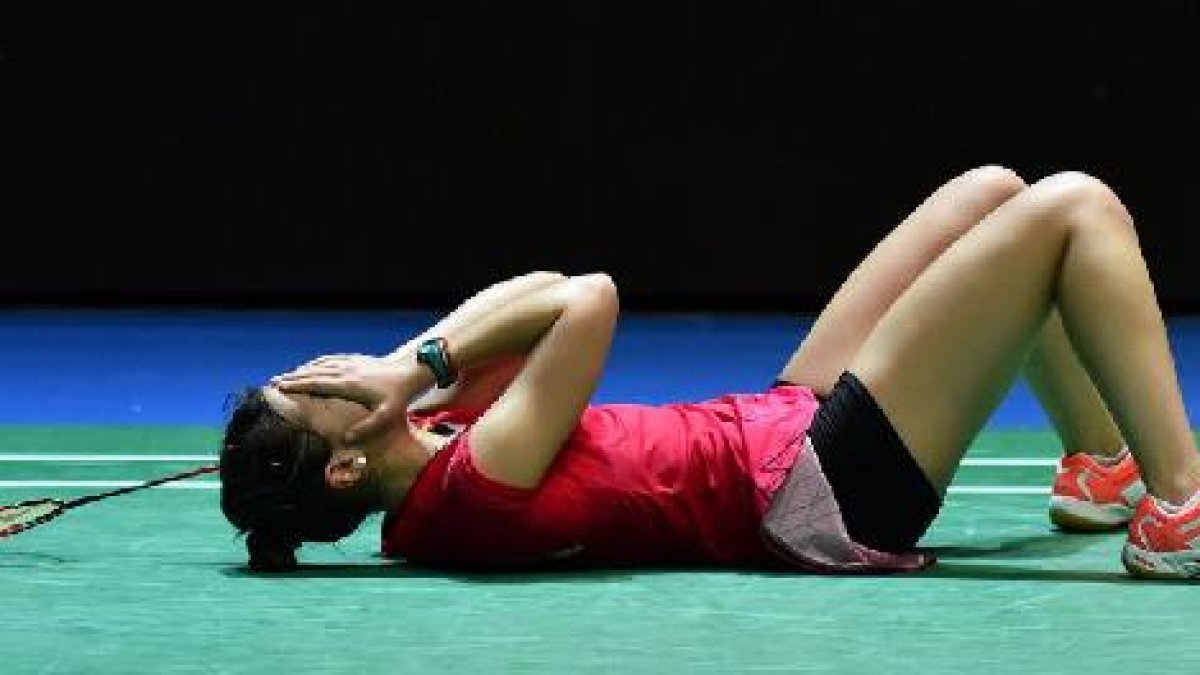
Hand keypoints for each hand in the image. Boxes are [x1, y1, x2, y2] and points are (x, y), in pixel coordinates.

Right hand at [271, 354, 427, 442]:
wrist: (412, 372)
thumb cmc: (399, 396)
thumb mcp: (386, 415)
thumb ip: (367, 427)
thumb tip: (347, 439)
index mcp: (349, 384)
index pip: (317, 383)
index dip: (297, 385)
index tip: (280, 387)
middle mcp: (346, 371)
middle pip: (314, 373)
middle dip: (293, 377)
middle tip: (273, 382)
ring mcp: (351, 363)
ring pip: (321, 364)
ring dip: (303, 369)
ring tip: (288, 376)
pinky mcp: (357, 359)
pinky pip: (332, 359)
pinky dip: (317, 362)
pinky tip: (312, 365)